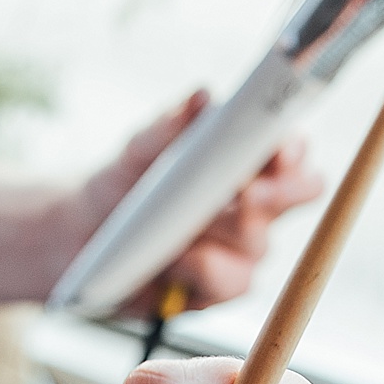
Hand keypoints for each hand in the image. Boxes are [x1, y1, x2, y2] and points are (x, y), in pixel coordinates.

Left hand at [59, 91, 324, 314]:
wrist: (83, 236)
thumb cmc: (122, 183)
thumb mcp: (137, 150)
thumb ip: (169, 125)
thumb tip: (201, 97)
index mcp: (246, 159)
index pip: (292, 151)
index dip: (293, 150)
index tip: (277, 152)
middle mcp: (255, 203)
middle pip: (299, 195)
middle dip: (279, 195)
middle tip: (247, 194)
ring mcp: (241, 247)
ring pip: (261, 245)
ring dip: (225, 236)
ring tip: (182, 234)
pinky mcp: (218, 287)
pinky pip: (232, 284)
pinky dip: (204, 272)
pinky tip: (174, 265)